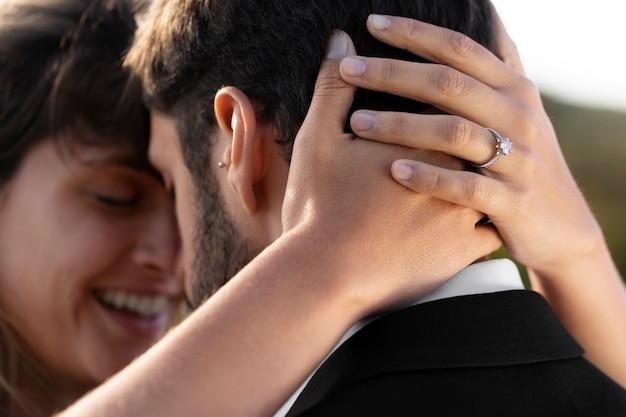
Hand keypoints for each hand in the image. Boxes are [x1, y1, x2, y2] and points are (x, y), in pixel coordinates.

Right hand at [282, 31, 501, 313]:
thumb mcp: (317, 141)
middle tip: (469, 141)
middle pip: (478, 142)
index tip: (447, 104)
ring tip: (484, 180)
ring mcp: (465, 212)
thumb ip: (333, 89)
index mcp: (422, 139)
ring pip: (492, 186)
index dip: (448, 103)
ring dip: (489, 181)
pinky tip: (482, 224)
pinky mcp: (465, 251)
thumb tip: (342, 41)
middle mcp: (454, 170)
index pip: (450, 107)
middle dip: (476, 139)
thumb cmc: (318, 208)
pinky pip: (493, 233)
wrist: (326, 275)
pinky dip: (489, 225)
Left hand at [339, 12, 603, 276]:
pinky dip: (430, 177)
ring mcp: (518, 160)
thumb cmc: (527, 160)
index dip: (415, 34)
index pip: (459, 49)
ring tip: (356, 124)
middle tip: (348, 68)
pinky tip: (394, 171)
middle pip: (448, 84)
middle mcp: (517, 116)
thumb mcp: (521, 109)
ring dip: (401, 126)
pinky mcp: (512, 202)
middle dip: (394, 73)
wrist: (563, 226)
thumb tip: (488, 16)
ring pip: (453, 132)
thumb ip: (499, 69)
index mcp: (513, 89)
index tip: (372, 23)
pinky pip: (466, 187)